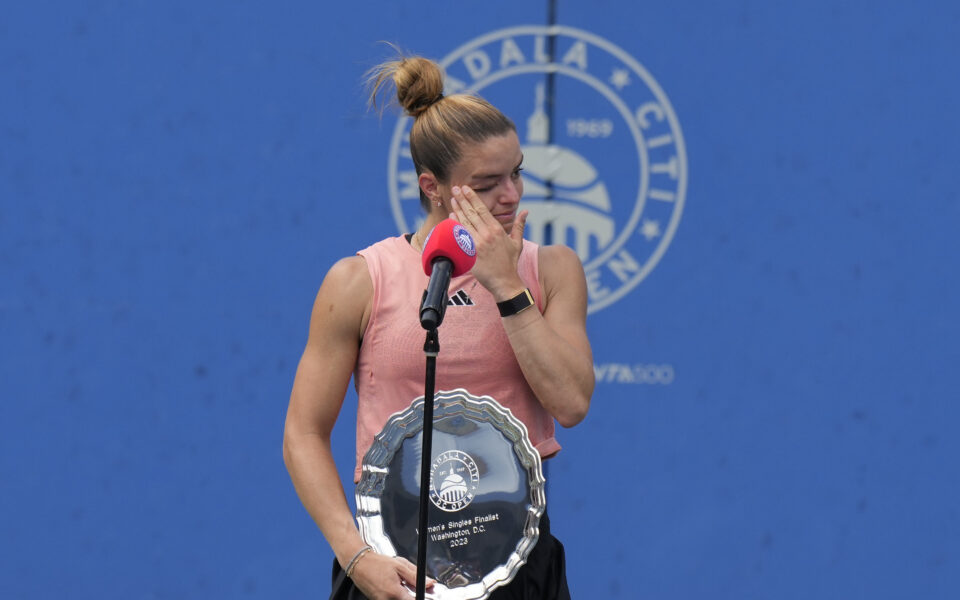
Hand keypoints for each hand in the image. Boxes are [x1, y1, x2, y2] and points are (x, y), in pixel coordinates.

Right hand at [350, 551, 433, 599]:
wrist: (360, 564)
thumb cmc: (377, 563)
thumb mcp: (399, 565)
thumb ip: (415, 576)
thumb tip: (429, 583)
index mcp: (395, 592)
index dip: (420, 596)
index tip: (423, 592)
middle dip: (411, 594)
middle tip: (407, 584)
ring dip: (403, 595)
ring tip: (398, 583)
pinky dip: (395, 594)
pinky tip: (392, 586)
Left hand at [450, 185, 528, 299]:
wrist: (505, 282)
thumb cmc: (510, 263)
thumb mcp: (517, 243)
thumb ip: (519, 226)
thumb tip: (525, 212)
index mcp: (497, 230)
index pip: (482, 209)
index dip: (473, 198)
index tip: (466, 189)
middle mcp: (487, 235)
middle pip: (471, 213)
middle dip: (462, 200)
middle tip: (455, 189)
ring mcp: (477, 244)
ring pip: (464, 223)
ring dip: (457, 211)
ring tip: (452, 200)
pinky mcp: (470, 253)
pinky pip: (460, 237)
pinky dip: (455, 226)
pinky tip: (451, 218)